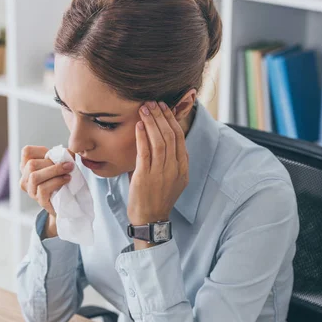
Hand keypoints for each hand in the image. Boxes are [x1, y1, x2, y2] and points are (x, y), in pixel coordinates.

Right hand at [19, 145, 73, 216]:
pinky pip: (43, 189)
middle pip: (31, 164)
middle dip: (51, 163)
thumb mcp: (62, 163)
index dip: (41, 150)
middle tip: (68, 165)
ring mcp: (31, 190)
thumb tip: (65, 152)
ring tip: (68, 171)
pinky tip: (67, 179)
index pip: (26, 151)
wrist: (68, 201)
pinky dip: (57, 182)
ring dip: (54, 171)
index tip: (55, 156)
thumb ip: (63, 155)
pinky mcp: (40, 200)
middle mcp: (25, 178)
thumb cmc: (63, 179)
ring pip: (34, 176)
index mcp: (27, 166)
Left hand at [127, 101, 188, 225]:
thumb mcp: (173, 179)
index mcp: (183, 168)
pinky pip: (145, 152)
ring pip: (159, 141)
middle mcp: (174, 169)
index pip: (180, 138)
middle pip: (170, 135)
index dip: (172, 120)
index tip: (165, 107)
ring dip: (152, 122)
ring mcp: (160, 173)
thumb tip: (168, 140)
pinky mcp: (145, 177)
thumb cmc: (158, 198)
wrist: (150, 219)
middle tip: (153, 102)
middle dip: (161, 116)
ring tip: (145, 108)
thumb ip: (173, 161)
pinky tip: (139, 125)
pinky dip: (142, 136)